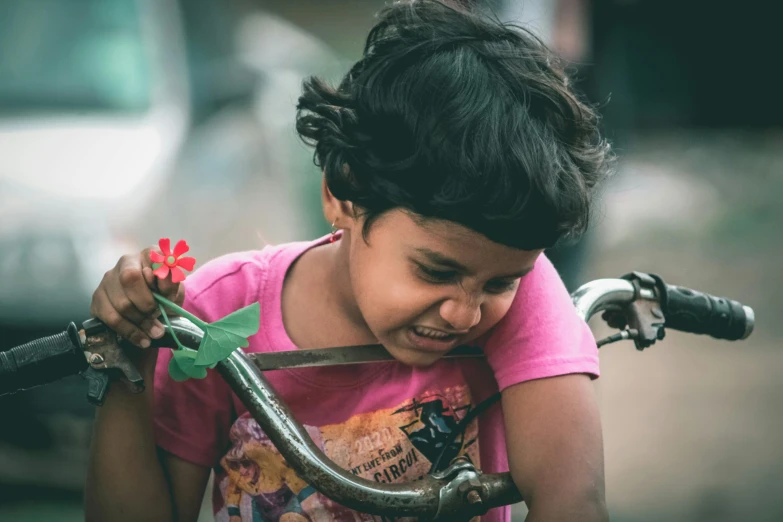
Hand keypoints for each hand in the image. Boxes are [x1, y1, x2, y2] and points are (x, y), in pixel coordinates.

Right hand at [90, 246, 184, 375]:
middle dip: (147, 304)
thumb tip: (164, 291)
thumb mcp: (175, 290)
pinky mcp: (97, 298)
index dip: (161, 280)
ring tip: (154, 333)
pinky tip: (142, 339)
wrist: (153, 312)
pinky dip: (129, 332)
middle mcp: (125, 262)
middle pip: (129, 279)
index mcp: (148, 255)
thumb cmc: (165, 296)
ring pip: (121, 302)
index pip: (152, 259)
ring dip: (140, 322)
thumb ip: (172, 286)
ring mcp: (108, 279)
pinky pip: (110, 318)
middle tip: (159, 317)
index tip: (170, 297)